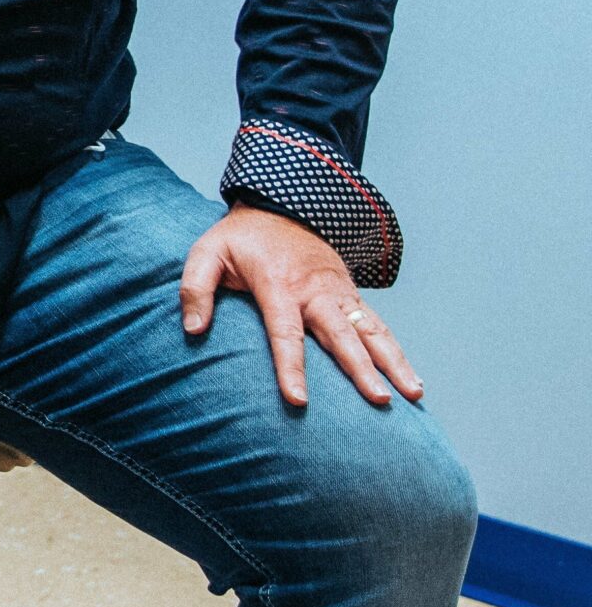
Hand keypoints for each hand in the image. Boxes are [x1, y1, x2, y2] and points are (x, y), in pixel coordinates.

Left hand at [181, 204, 421, 409]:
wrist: (280, 205)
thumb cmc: (239, 238)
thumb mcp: (207, 252)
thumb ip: (195, 288)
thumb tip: (193, 330)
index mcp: (278, 285)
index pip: (285, 332)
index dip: (291, 367)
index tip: (299, 399)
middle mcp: (315, 291)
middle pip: (341, 335)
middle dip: (361, 369)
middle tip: (378, 401)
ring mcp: (338, 293)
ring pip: (371, 331)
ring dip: (393, 362)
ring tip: (413, 395)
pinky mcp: (351, 295)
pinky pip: (377, 325)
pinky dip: (396, 350)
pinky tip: (411, 378)